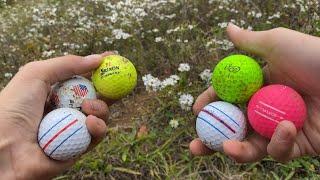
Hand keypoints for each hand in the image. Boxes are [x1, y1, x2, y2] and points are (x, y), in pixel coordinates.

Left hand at [0, 52, 111, 178]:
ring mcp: (72, 129)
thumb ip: (67, 64)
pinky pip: (96, 137)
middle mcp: (65, 110)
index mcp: (54, 93)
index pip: (82, 78)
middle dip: (110, 88)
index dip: (98, 69)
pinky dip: (98, 127)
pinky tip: (90, 122)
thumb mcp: (35, 74)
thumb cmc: (13, 108)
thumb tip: (98, 58)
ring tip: (89, 107)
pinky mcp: (77, 149)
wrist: (3, 148)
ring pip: (100, 116)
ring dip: (102, 108)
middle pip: (96, 96)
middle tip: (119, 81)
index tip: (113, 58)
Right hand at [189, 23, 319, 162]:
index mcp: (257, 87)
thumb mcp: (279, 44)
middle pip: (232, 128)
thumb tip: (227, 28)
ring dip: (236, 151)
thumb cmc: (316, 57)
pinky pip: (279, 151)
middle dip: (211, 139)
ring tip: (228, 148)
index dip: (210, 105)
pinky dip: (277, 143)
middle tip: (196, 146)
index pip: (227, 98)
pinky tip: (285, 129)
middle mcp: (264, 109)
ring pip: (250, 146)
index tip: (197, 111)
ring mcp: (278, 129)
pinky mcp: (297, 146)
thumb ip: (249, 41)